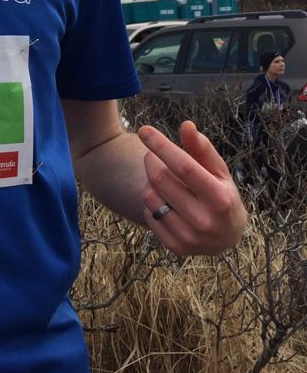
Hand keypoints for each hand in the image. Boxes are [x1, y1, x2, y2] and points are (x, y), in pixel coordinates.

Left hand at [137, 120, 247, 255]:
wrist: (227, 237)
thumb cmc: (222, 195)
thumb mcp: (219, 171)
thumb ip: (202, 148)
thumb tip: (186, 125)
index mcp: (219, 198)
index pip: (184, 167)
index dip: (162, 146)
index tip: (145, 129)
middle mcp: (204, 220)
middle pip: (160, 179)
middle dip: (152, 160)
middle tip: (153, 155)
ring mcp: (189, 237)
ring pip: (149, 196)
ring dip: (150, 182)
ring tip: (164, 181)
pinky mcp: (175, 247)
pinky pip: (147, 214)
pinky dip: (152, 203)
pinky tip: (166, 202)